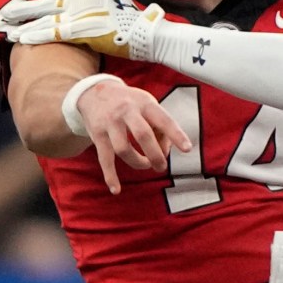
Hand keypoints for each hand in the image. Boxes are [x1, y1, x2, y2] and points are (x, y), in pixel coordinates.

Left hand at [0, 0, 168, 59]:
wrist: (149, 32)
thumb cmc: (137, 22)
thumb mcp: (115, 3)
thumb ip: (98, 2)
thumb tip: (90, 7)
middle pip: (46, 1)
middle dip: (24, 5)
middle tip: (6, 10)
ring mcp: (81, 13)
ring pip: (45, 16)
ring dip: (24, 22)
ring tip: (7, 26)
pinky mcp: (82, 30)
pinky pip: (53, 33)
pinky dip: (36, 35)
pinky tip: (22, 38)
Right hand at [70, 77, 191, 193]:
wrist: (95, 92)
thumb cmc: (130, 103)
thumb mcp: (147, 105)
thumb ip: (160, 128)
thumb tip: (164, 153)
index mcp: (144, 103)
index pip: (163, 119)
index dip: (176, 134)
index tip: (187, 149)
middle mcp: (126, 111)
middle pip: (143, 135)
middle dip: (155, 155)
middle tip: (162, 167)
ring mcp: (110, 123)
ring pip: (124, 149)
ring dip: (138, 162)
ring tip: (146, 165)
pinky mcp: (97, 135)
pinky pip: (105, 158)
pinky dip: (110, 176)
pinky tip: (116, 189)